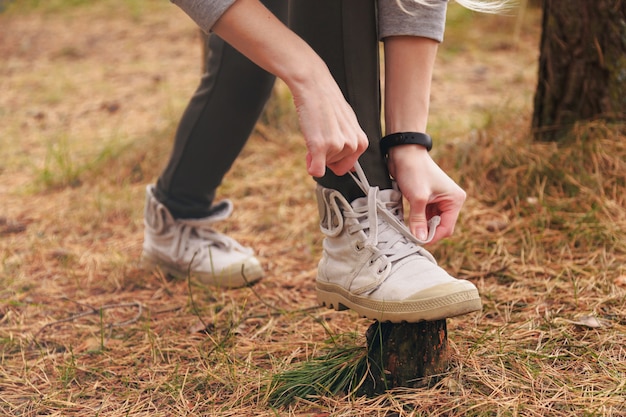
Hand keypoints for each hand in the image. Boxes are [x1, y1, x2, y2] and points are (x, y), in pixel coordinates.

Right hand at [210, 0, 367, 177]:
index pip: (349, 166)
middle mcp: (352, 144)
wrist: (313, 85)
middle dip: (326, 157)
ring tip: (315, 130)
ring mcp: (337, 146)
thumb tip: (350, 170)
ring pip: (323, 166)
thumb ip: (350, 144)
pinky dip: (311, 167)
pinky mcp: (320, 146)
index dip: (336, 158)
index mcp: (361, 140)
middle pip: (336, 167)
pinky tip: (309, 152)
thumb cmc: (328, 103)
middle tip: (320, 134)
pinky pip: (316, 171)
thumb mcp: (347, 123)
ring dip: (316, 153)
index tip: (330, 143)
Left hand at [387, 145, 465, 243]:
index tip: (418, 241)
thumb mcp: (417, 198)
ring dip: (421, 226)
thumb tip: (421, 239)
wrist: (404, 152)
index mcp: (455, 199)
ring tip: (409, 228)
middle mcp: (450, 201)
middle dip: (428, 232)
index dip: (433, 236)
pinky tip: (409, 222)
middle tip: (412, 236)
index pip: (447, 227)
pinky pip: (425, 216)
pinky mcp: (428, 199)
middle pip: (441, 226)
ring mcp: (440, 200)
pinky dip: (418, 221)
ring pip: (432, 222)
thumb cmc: (414, 171)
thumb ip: (419, 220)